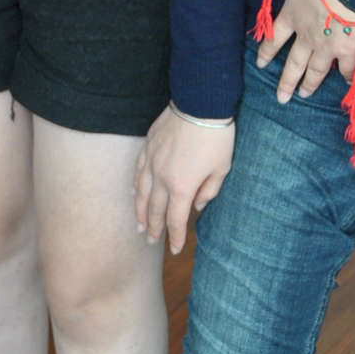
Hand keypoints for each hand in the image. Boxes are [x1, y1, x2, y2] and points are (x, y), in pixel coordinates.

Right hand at [134, 105, 234, 254]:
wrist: (200, 103)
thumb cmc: (216, 137)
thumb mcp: (222, 168)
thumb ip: (209, 191)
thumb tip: (197, 206)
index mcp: (182, 187)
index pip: (175, 220)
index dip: (175, 237)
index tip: (175, 250)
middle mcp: (162, 178)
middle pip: (154, 209)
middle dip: (153, 228)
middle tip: (151, 241)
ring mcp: (151, 161)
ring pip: (140, 193)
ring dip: (139, 211)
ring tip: (138, 224)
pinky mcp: (148, 147)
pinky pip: (137, 172)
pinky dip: (134, 186)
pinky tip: (133, 193)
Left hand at [255, 0, 354, 102]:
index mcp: (292, 16)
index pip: (275, 38)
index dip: (267, 51)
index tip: (260, 64)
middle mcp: (306, 36)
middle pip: (294, 62)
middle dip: (286, 80)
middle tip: (281, 97)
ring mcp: (326, 46)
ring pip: (316, 69)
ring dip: (310, 83)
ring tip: (305, 95)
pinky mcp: (347, 49)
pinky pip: (347, 67)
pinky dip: (347, 76)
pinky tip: (347, 85)